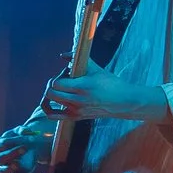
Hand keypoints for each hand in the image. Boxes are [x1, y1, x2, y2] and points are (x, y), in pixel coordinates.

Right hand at [0, 119, 54, 172]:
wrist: (33, 146)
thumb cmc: (23, 137)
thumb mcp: (22, 131)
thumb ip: (22, 130)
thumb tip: (24, 131)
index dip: (9, 142)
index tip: (22, 141)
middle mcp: (0, 156)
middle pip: (0, 158)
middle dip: (11, 154)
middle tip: (25, 148)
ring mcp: (7, 166)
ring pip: (2, 170)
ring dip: (9, 168)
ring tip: (18, 164)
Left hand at [42, 70, 162, 123]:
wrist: (124, 102)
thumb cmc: (111, 83)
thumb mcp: (96, 69)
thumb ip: (77, 59)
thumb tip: (62, 55)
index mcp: (82, 87)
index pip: (56, 83)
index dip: (59, 76)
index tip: (68, 74)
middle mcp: (77, 101)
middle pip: (50, 93)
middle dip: (53, 84)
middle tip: (63, 81)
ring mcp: (76, 111)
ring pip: (50, 102)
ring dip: (53, 94)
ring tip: (59, 90)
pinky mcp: (76, 117)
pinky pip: (53, 116)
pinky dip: (49, 109)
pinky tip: (53, 103)